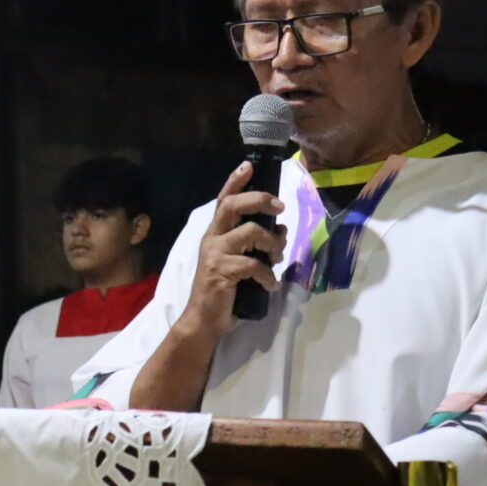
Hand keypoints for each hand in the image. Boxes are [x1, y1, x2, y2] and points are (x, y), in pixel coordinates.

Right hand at [176, 160, 289, 339]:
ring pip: (251, 232)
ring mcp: (216, 254)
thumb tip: (281, 229)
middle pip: (234, 205)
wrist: (204, 320)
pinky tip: (270, 285)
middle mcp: (212, 239)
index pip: (224, 200)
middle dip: (260, 200)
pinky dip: (268, 275)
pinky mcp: (222, 271)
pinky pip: (254, 265)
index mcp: (215, 234)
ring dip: (272, 243)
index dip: (235, 181)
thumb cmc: (224, 291)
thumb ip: (258, 244)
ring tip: (277, 258)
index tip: (248, 166)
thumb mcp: (242, 262)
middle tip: (279, 207)